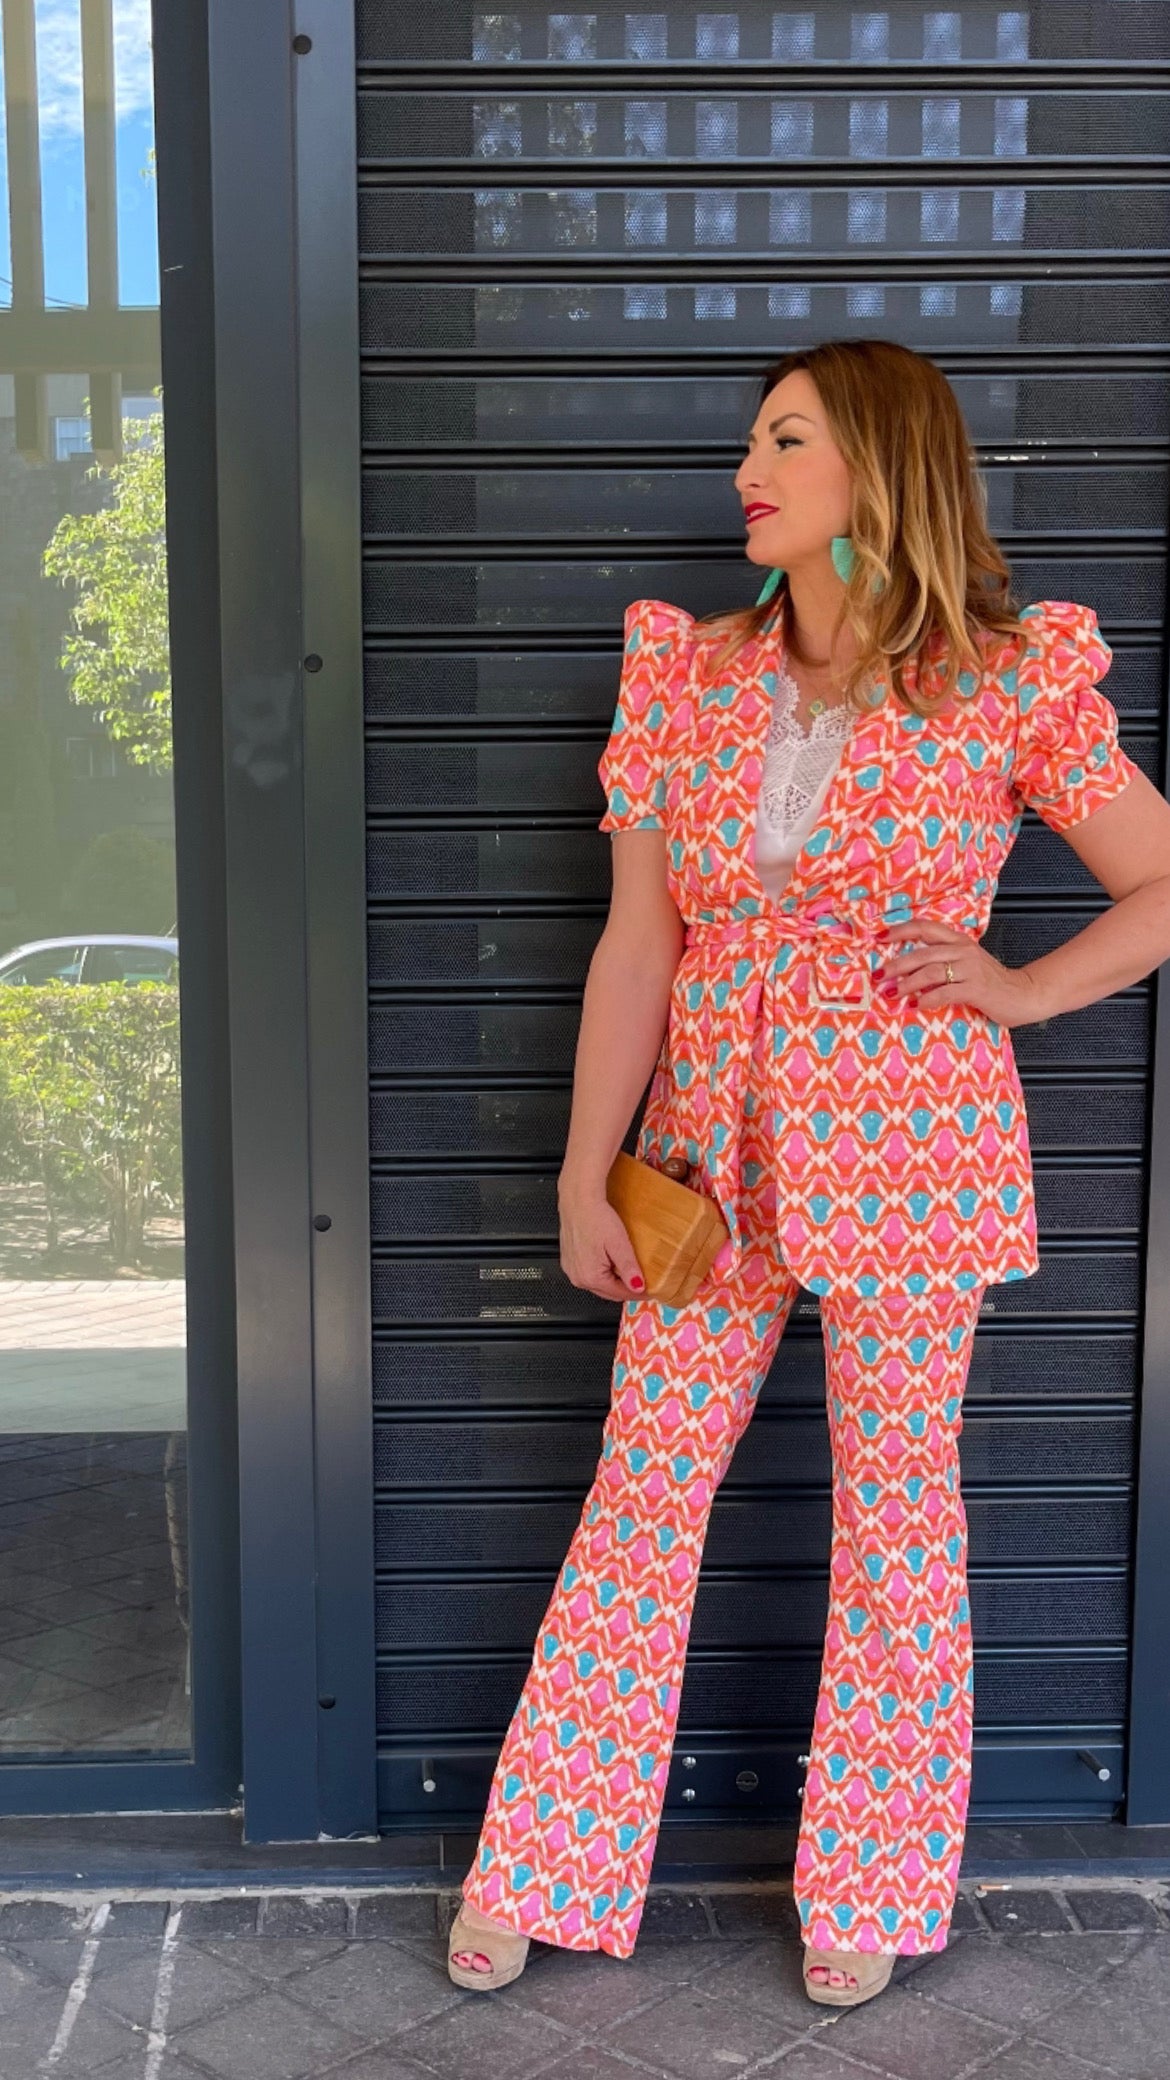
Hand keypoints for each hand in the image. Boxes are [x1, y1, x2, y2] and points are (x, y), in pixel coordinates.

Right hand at [558, 1190, 647, 1302]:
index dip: (639, 1292)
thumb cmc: (595, 1217)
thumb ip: (629, 1269)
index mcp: (590, 1276)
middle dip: (626, 1289)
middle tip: (644, 1283)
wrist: (579, 1200)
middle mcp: (577, 1277)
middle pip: (609, 1292)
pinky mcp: (569, 1261)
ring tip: (630, 1272)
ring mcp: (571, 1269)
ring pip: (599, 1284)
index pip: (620, 1293)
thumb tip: (638, 1287)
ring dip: (615, 1281)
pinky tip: (612, 1262)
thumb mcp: (619, 1244)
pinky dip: (603, 1273)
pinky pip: (589, 1273)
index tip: (651, 1290)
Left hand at [876, 919, 1049, 1026]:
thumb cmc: (990, 981)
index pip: (925, 928)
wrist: (1022, 993)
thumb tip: (907, 968)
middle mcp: (963, 950)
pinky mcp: (976, 989)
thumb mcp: (966, 962)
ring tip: (891, 993)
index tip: (878, 938)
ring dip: (907, 984)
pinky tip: (915, 1005)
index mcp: (959, 940)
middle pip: (922, 953)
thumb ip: (942, 960)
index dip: (900, 931)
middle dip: (896, 964)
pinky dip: (927, 999)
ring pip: (931, 972)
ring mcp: (970, 969)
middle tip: (877, 976)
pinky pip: (945, 993)